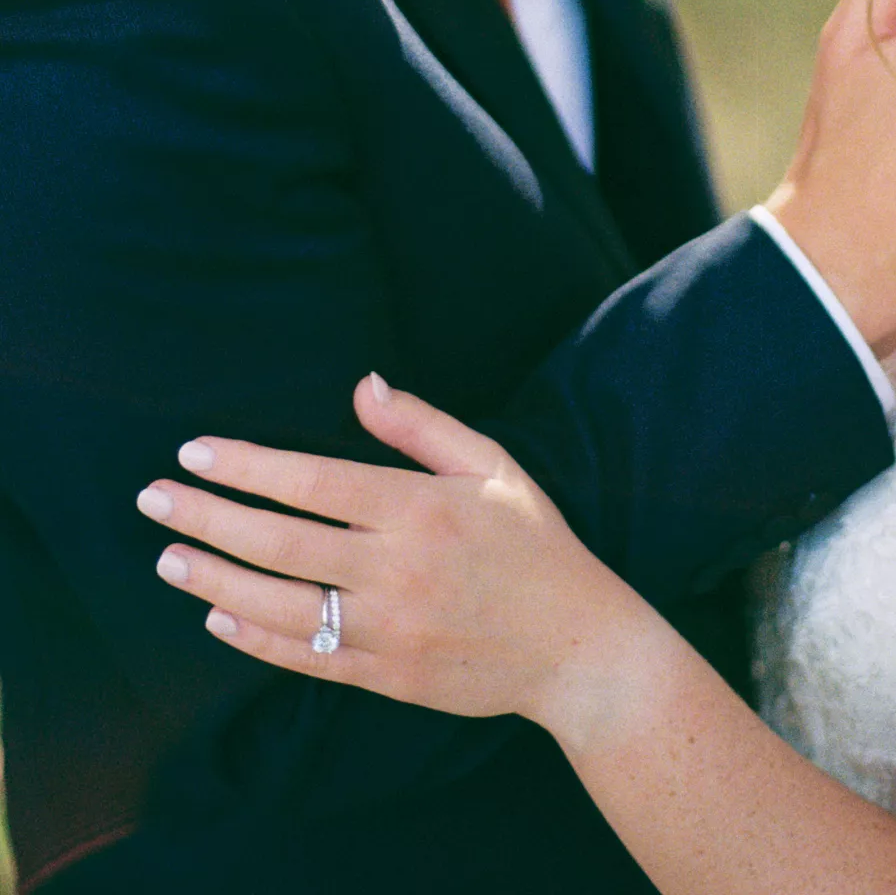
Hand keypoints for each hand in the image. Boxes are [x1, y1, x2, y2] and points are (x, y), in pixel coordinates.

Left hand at [137, 375, 649, 734]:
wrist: (577, 647)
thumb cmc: (534, 544)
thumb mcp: (492, 467)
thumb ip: (422, 427)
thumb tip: (362, 385)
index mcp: (419, 509)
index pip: (312, 481)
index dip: (247, 466)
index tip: (194, 451)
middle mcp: (396, 570)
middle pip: (279, 541)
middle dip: (208, 516)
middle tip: (153, 497)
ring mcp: (388, 629)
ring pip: (279, 604)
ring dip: (213, 578)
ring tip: (167, 556)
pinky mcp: (386, 676)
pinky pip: (305, 657)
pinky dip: (253, 637)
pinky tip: (216, 615)